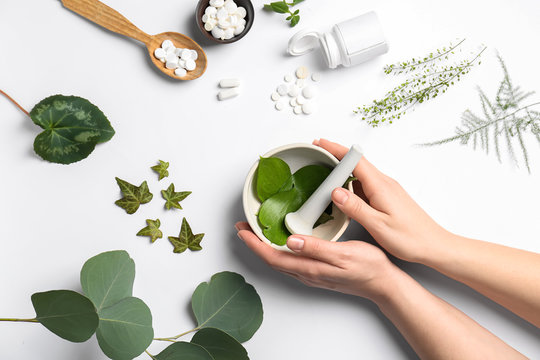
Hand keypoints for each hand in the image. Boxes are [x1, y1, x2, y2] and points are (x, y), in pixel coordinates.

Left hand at [236, 222, 396, 300]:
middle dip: (254, 244)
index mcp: (309, 268)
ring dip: (265, 247)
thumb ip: (315, 248)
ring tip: (257, 232)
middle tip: (243, 227)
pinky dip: (279, 250)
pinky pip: (290, 261)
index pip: (272, 257)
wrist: (383, 283)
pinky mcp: (317, 271)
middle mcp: (306, 273)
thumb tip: (291, 242)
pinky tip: (282, 242)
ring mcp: (311, 274)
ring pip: (280, 261)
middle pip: (272, 260)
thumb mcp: (342, 253)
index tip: (242, 230)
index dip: (254, 244)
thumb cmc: (367, 267)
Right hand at [314, 139, 449, 262]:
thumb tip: (335, 191)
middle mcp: (384, 183)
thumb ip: (355, 207)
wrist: (433, 245)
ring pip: (359, 173)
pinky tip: (342, 193)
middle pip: (356, 162)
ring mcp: (386, 189)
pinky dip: (350, 183)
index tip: (319, 143)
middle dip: (334, 155)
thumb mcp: (378, 225)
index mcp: (380, 186)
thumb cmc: (410, 238)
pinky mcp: (387, 197)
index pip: (354, 159)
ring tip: (323, 173)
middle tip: (316, 155)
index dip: (335, 149)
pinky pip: (365, 184)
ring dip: (342, 170)